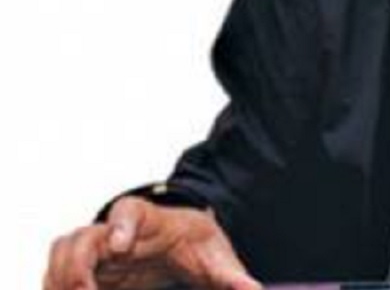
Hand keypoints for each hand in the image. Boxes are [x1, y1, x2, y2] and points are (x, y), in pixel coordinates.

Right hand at [44, 196, 261, 289]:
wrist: (181, 239)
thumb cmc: (195, 242)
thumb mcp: (216, 256)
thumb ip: (230, 275)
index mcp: (149, 219)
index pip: (128, 211)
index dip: (120, 224)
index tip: (119, 245)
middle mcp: (114, 231)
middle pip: (82, 236)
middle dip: (76, 265)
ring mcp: (95, 250)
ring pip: (62, 252)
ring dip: (59, 278)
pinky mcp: (85, 271)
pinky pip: (57, 275)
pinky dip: (56, 287)